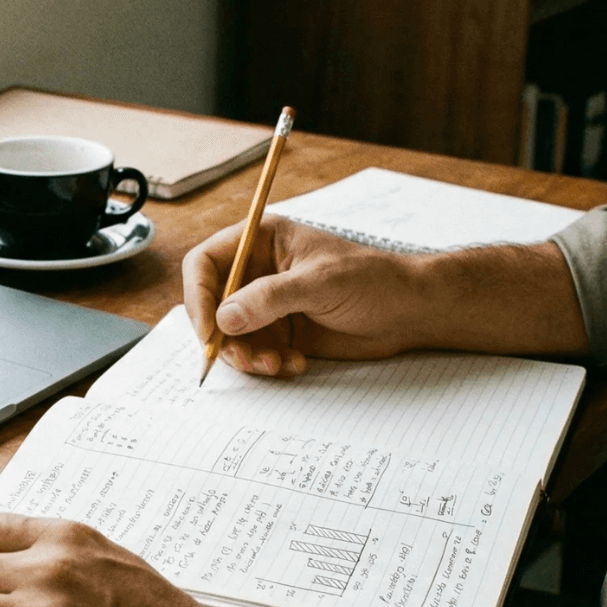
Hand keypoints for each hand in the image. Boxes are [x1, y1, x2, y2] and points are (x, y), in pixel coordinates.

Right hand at [182, 215, 431, 376]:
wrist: (409, 311)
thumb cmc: (372, 281)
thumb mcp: (319, 283)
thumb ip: (269, 298)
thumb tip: (224, 318)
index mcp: (261, 241)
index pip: (205, 263)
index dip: (197, 296)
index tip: (207, 329)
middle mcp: (257, 272)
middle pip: (211, 305)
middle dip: (223, 336)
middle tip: (244, 358)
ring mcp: (268, 305)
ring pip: (230, 336)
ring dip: (247, 356)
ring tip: (276, 365)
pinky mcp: (281, 332)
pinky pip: (254, 353)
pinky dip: (267, 364)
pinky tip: (295, 364)